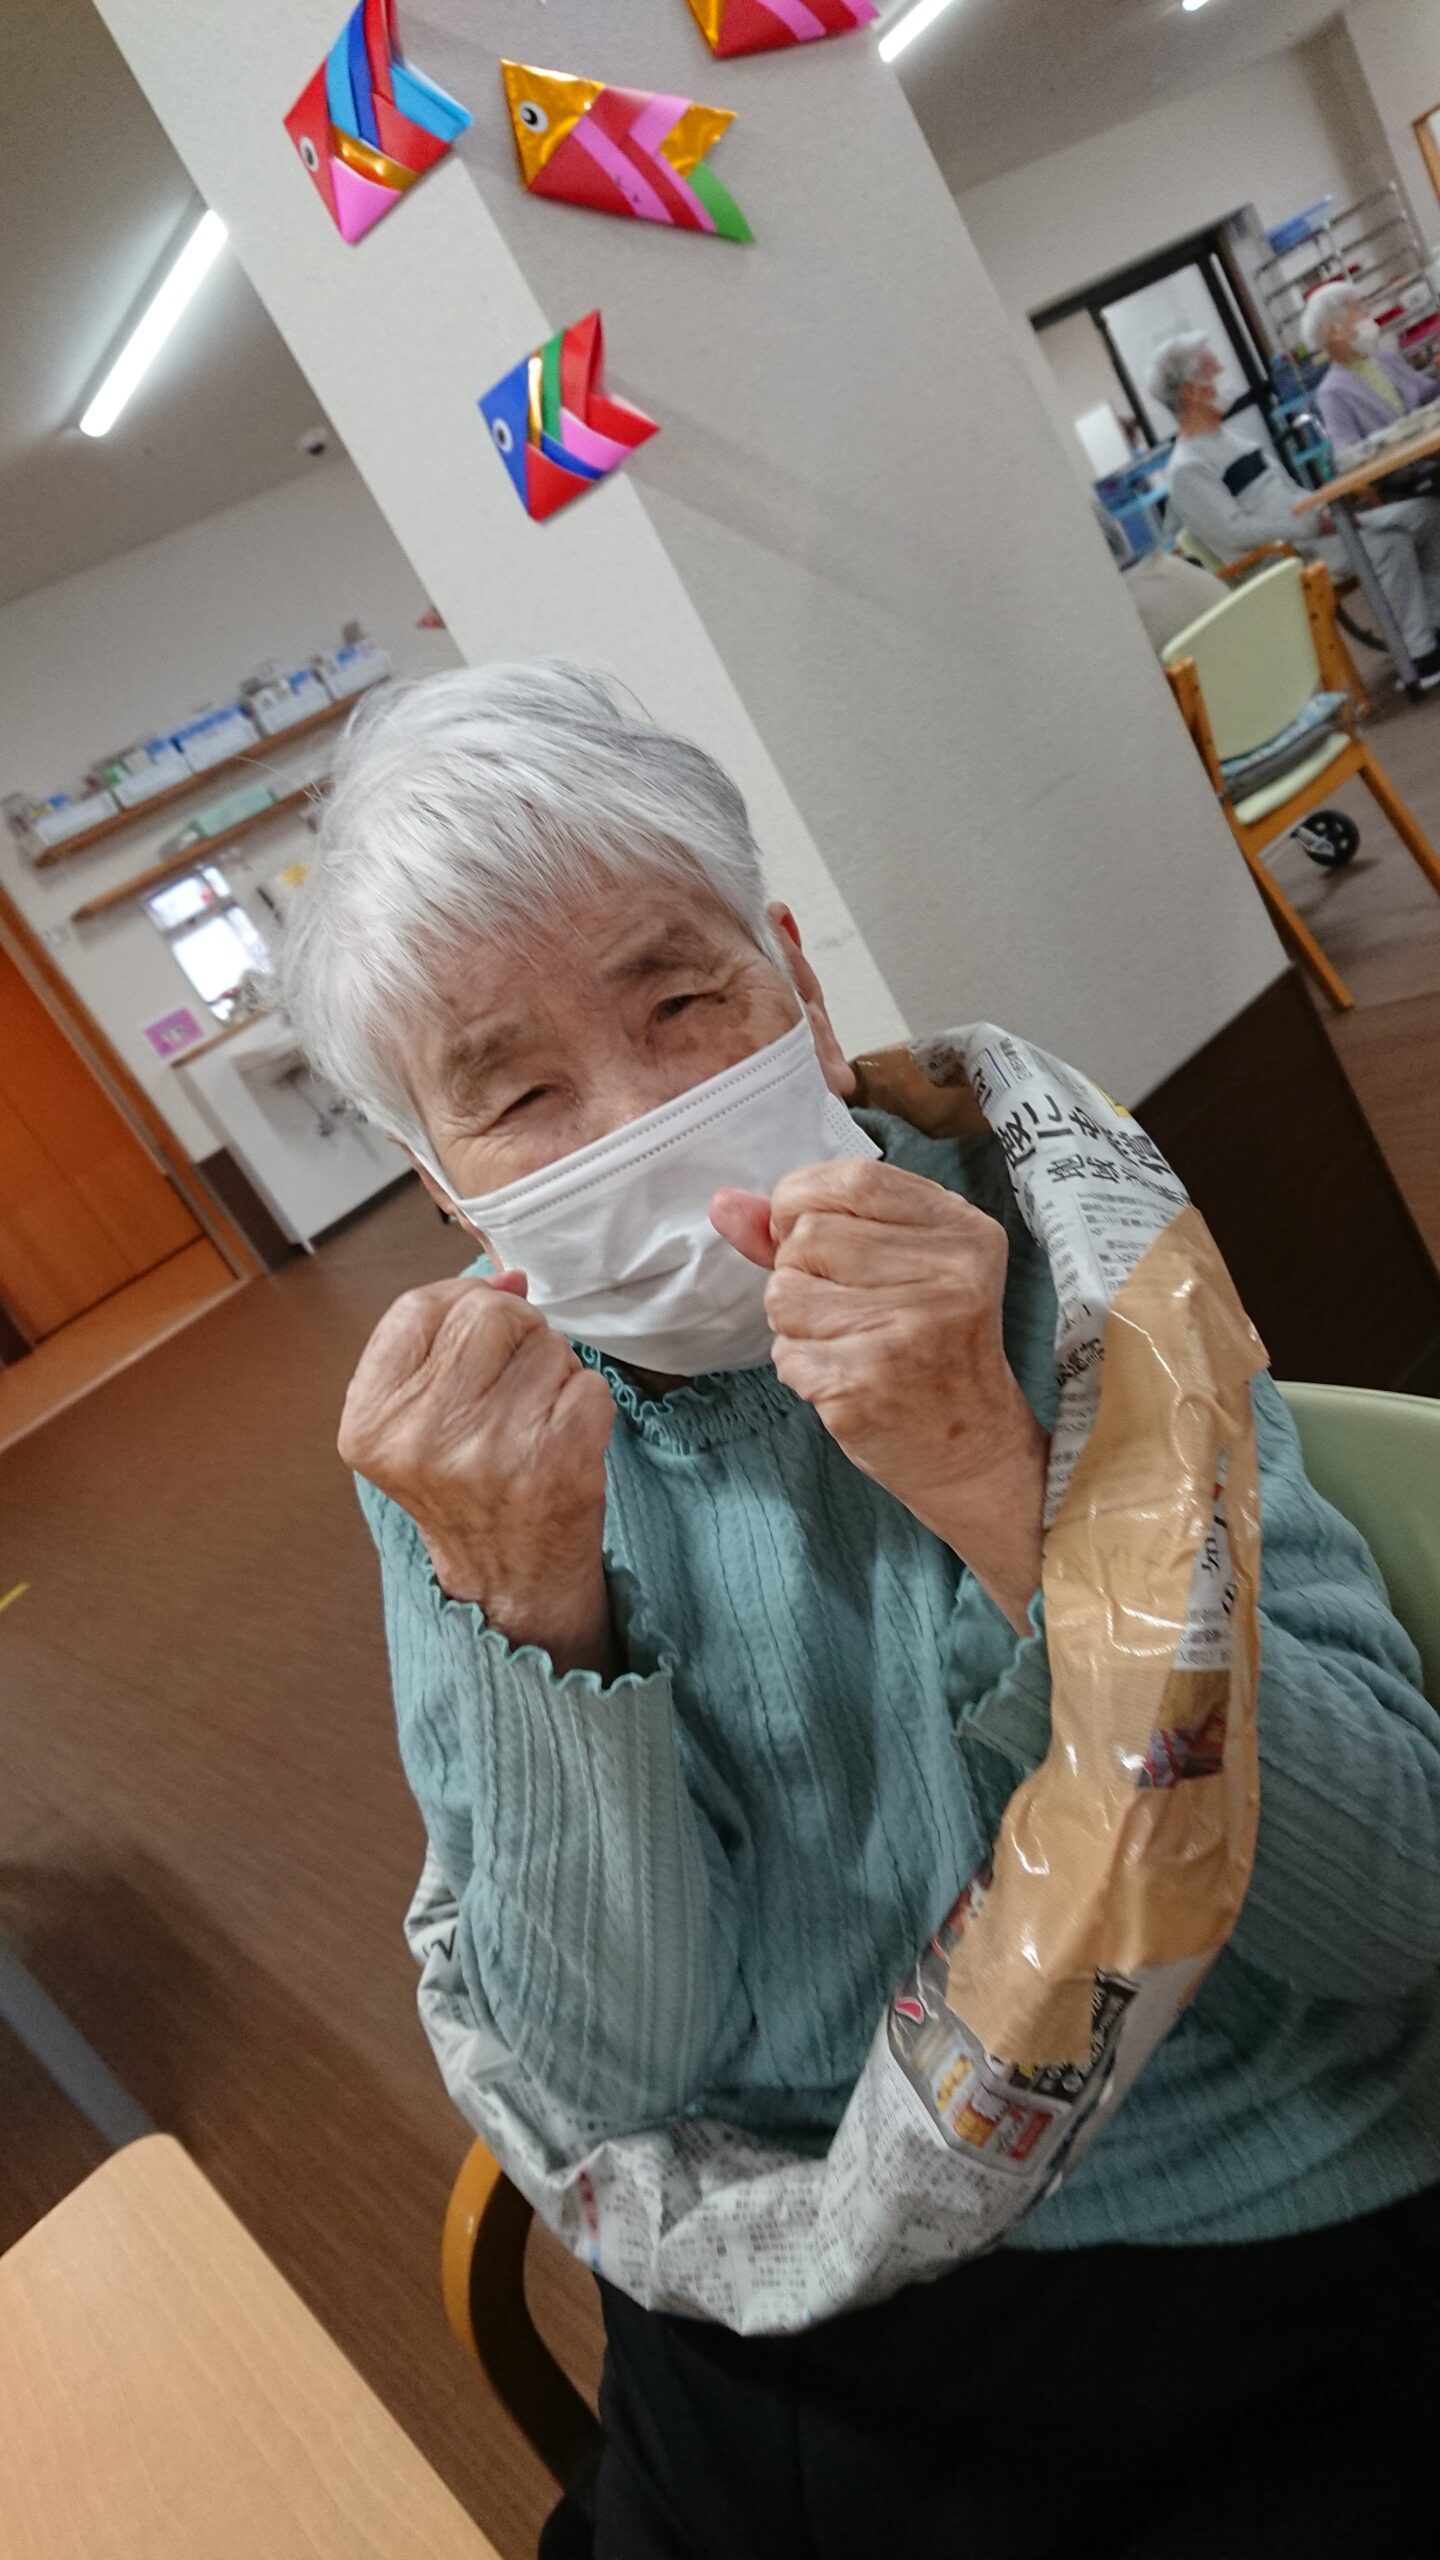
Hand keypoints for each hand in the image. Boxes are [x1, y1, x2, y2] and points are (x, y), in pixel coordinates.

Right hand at [339, 1274, 616, 1676]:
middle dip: (514, 1334)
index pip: (419, 1306)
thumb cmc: (466, 1488)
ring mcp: (492, 1452)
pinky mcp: (557, 1463)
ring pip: (546, 1343)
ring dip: (552, 1370)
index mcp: (372, 1422)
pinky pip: (588, 1382)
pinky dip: (585, 1402)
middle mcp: (423, 1438)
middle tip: (511, 1385)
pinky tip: (560, 1440)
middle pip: (489, 1314)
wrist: (507, 1579)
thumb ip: (444, 1337)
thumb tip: (508, 1276)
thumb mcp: (416, 1417)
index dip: (461, 1302)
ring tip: (532, 1420)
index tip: (476, 1330)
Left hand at [711, 1161, 1047, 1630]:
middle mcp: (946, 1272)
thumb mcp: (897, 1270)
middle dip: (800, 1274)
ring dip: (796, 1326)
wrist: (974, 1453)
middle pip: (808, 1236)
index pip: (852, 1177)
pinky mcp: (870, 1380)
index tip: (809, 1237)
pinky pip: (787, 1352)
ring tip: (849, 1347)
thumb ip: (809, 1228)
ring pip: (785, 1293)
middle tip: (849, 1313)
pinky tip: (848, 1382)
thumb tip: (724, 1204)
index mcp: (961, 1230)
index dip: (804, 1203)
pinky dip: (802, 1370)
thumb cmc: (930, 1354)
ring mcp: (911, 1327)